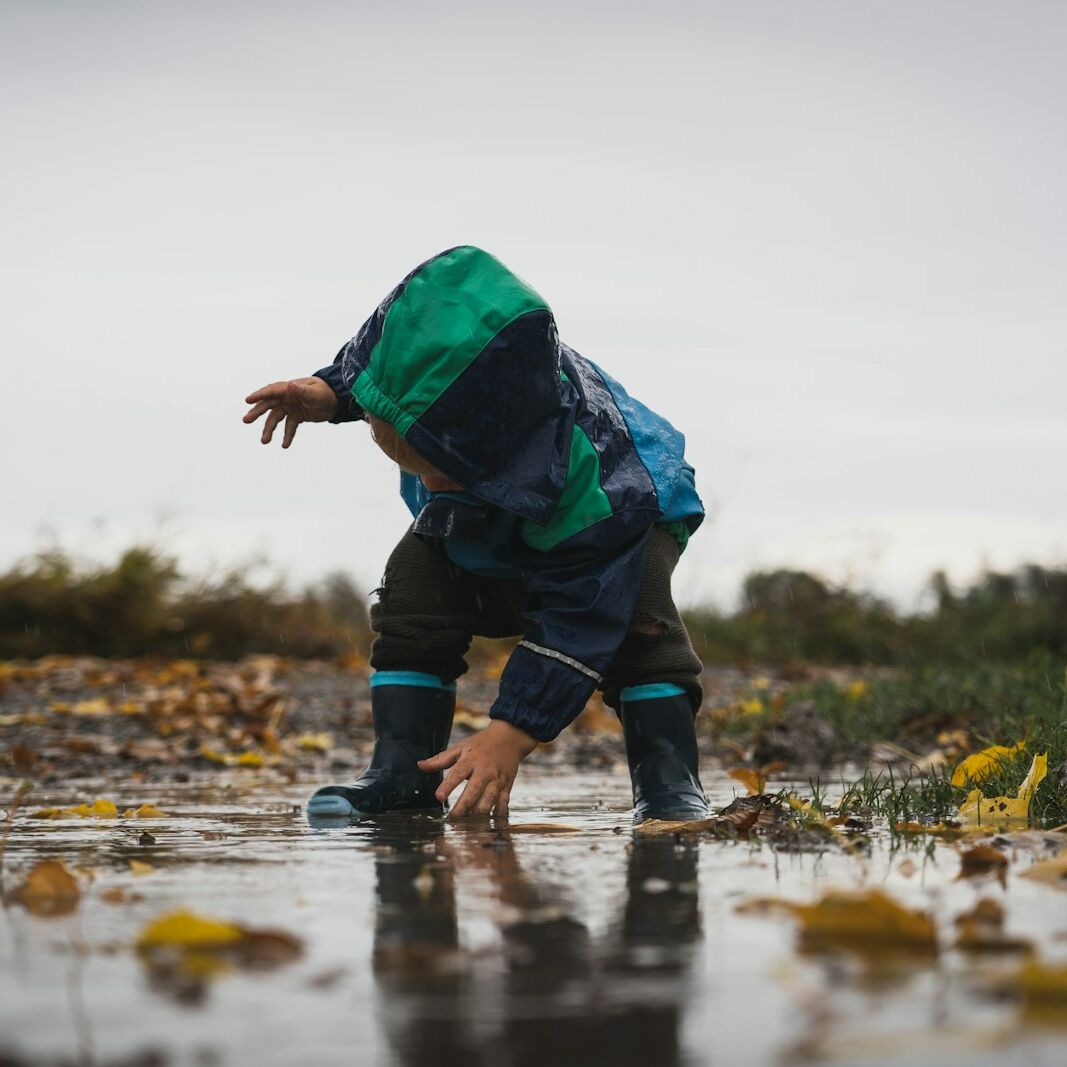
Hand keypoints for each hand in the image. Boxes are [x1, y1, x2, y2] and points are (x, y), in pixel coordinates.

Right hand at [243, 377, 338, 447]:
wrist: (337, 400)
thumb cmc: (326, 393)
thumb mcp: (315, 393)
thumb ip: (302, 391)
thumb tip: (290, 386)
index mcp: (289, 389)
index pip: (271, 391)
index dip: (259, 395)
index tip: (248, 401)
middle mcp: (287, 397)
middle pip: (268, 405)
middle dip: (257, 413)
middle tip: (245, 421)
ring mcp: (291, 407)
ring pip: (276, 419)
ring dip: (269, 429)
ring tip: (265, 441)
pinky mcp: (297, 416)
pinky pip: (289, 427)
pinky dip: (287, 436)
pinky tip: (284, 445)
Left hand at [418, 720, 537, 818]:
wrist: (509, 738)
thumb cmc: (481, 744)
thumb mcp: (460, 748)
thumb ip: (440, 760)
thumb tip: (420, 765)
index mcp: (471, 760)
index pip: (457, 773)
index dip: (448, 786)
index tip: (439, 797)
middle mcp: (485, 771)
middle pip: (473, 791)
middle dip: (463, 807)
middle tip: (451, 819)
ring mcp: (497, 780)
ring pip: (488, 801)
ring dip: (477, 814)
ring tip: (466, 825)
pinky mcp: (506, 787)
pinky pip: (502, 805)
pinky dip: (496, 816)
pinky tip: (488, 825)